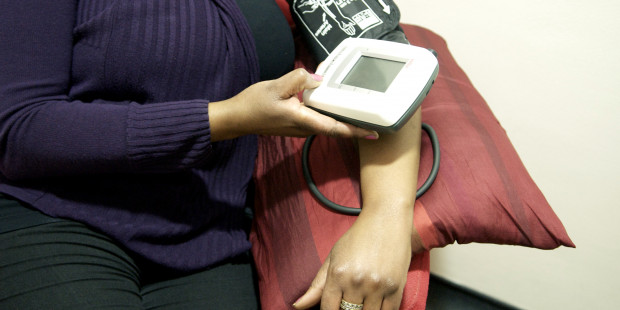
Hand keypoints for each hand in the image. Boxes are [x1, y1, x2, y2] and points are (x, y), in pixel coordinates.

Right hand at [208, 68, 377, 140]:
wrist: (237, 118)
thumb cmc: (253, 105)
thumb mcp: (275, 87)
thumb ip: (297, 80)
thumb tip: (318, 79)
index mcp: (303, 120)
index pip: (335, 128)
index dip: (356, 131)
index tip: (374, 133)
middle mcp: (305, 128)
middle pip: (336, 128)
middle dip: (355, 126)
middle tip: (375, 119)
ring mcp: (301, 128)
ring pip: (328, 124)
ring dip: (343, 120)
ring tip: (361, 111)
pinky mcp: (297, 123)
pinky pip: (319, 120)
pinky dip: (330, 113)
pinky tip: (334, 103)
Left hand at [293, 207, 412, 309]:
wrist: (386, 220)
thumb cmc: (357, 238)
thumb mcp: (333, 258)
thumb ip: (317, 285)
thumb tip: (297, 306)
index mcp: (338, 274)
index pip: (328, 309)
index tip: (334, 308)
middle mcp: (357, 281)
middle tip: (349, 300)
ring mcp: (378, 286)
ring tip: (361, 302)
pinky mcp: (396, 288)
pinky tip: (374, 305)